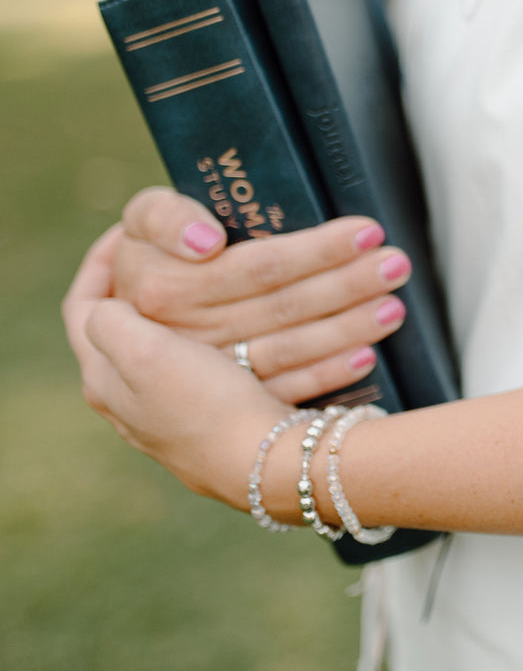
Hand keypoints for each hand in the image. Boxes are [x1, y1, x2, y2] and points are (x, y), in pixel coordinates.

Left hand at [63, 226, 287, 508]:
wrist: (263, 464)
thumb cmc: (204, 405)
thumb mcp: (142, 351)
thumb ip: (110, 319)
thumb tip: (108, 305)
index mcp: (105, 378)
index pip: (84, 306)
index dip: (99, 263)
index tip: (128, 233)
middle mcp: (132, 400)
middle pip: (127, 327)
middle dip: (148, 284)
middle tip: (174, 253)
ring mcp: (173, 414)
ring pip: (173, 346)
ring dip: (190, 310)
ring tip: (213, 279)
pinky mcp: (215, 421)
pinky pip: (213, 366)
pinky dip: (226, 337)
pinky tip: (251, 324)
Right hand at [113, 187, 415, 403]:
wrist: (128, 308)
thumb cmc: (155, 247)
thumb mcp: (148, 218)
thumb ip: (168, 218)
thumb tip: (208, 241)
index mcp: (164, 286)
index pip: (254, 267)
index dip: (312, 252)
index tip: (364, 233)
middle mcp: (182, 334)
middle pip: (279, 307)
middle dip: (344, 284)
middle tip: (396, 263)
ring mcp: (203, 374)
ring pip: (284, 349)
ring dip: (345, 328)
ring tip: (393, 306)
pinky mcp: (221, 401)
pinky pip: (280, 389)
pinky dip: (325, 373)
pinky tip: (367, 356)